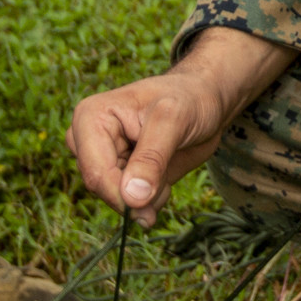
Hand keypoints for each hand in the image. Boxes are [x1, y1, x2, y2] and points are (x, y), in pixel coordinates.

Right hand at [66, 29, 293, 226]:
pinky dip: (149, 202)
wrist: (213, 98)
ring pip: (116, 199)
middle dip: (135, 196)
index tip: (150, 202)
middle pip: (101, 189)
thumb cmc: (195, 98)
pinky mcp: (123, 170)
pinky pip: (129, 202)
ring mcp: (104, 156)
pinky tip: (165, 185)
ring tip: (168, 173)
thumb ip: (151, 159)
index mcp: (90, 118)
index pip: (94, 173)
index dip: (121, 194)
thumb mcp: (175, 122)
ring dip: (144, 200)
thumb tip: (132, 200)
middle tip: (165, 187)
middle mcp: (88, 138)